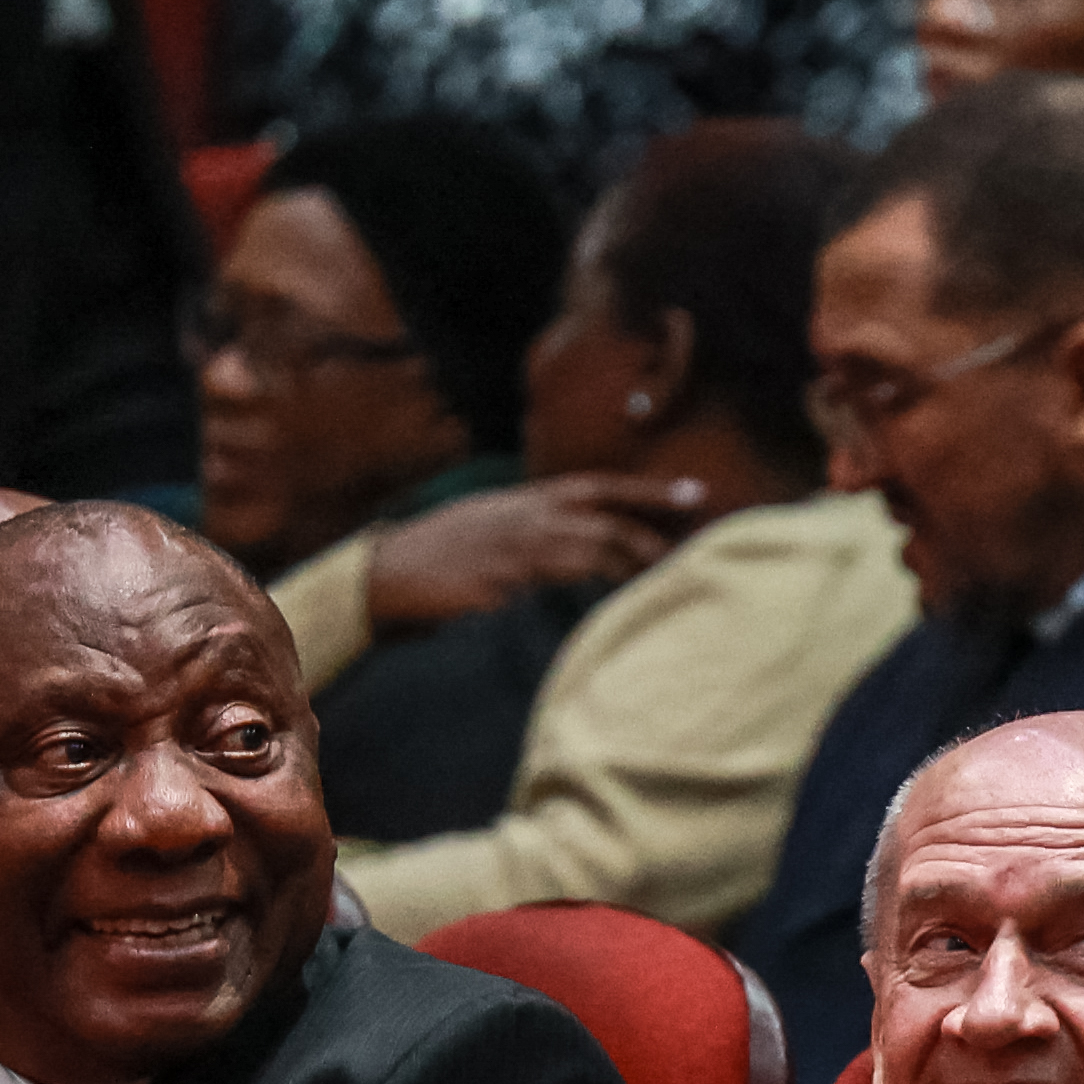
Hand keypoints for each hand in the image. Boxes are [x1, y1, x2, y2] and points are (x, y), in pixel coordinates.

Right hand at [362, 472, 709, 629]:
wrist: (386, 574)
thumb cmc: (438, 557)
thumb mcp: (491, 528)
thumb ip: (535, 531)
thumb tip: (577, 546)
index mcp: (525, 501)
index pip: (598, 488)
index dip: (646, 490)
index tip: (690, 492)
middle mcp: (524, 515)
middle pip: (603, 513)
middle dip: (652, 521)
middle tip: (698, 530)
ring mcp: (511, 545)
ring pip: (586, 545)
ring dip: (629, 558)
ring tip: (668, 571)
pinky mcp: (498, 578)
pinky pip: (554, 579)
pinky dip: (586, 584)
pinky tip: (613, 595)